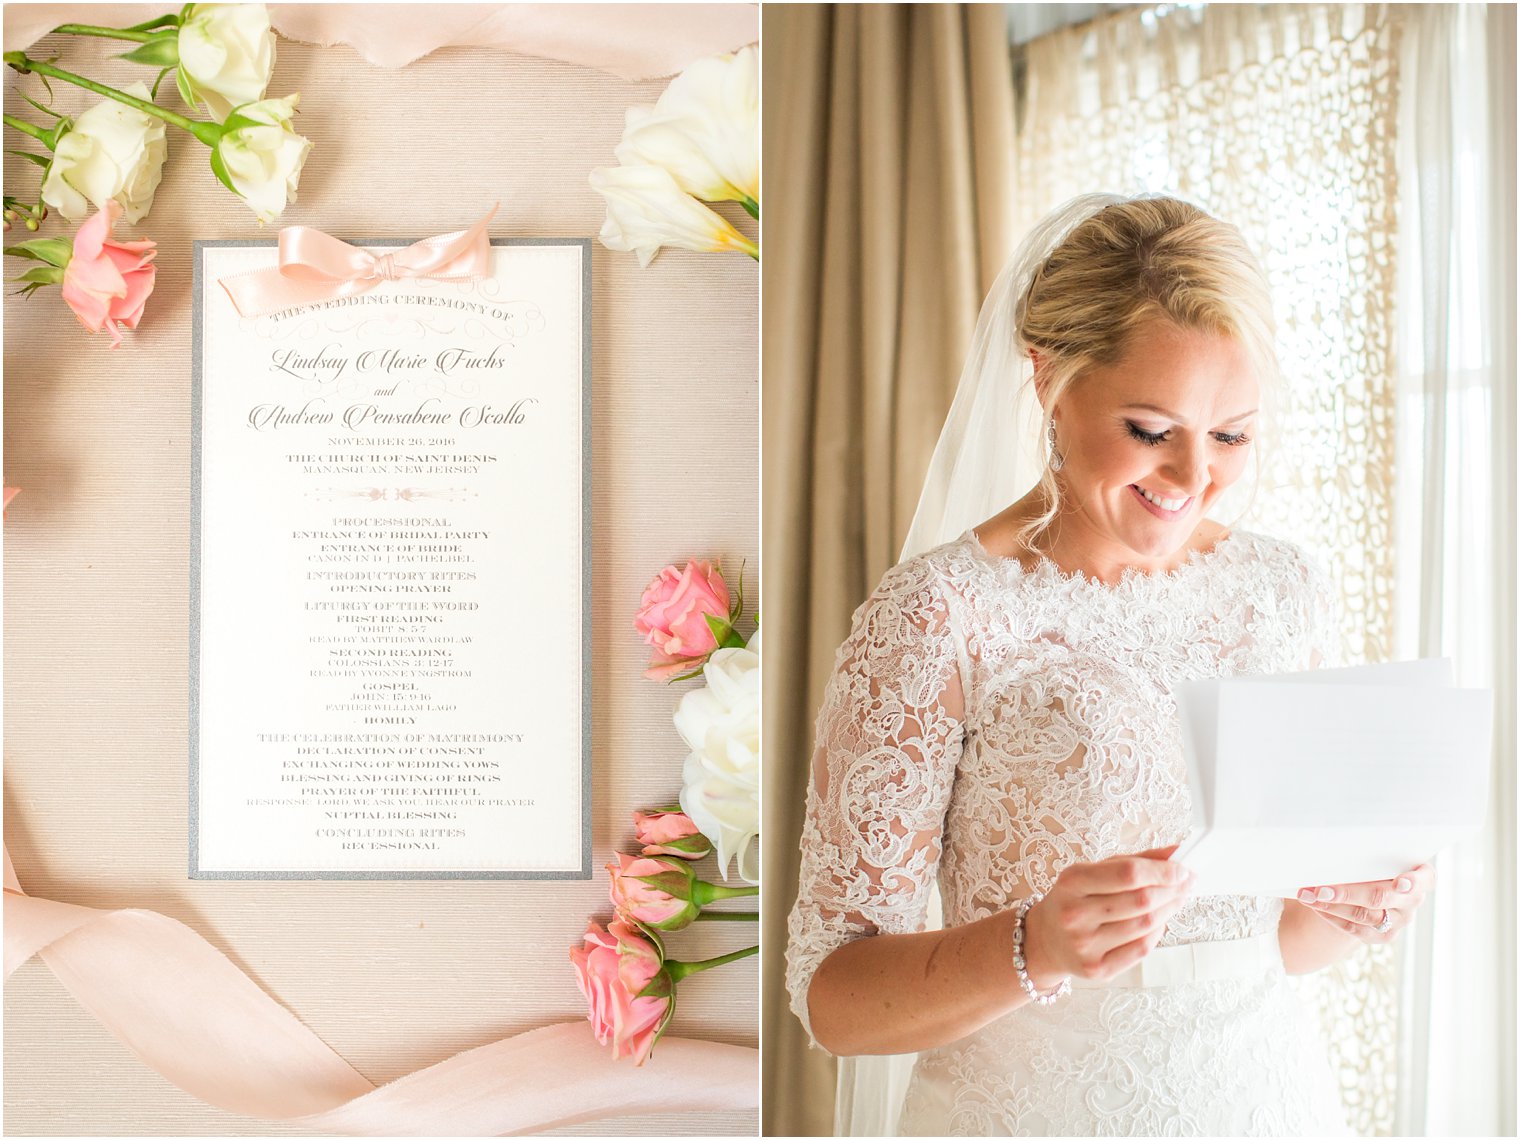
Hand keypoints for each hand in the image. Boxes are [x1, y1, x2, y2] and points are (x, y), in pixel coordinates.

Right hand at [1022, 845, 1194, 985]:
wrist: (1046, 940)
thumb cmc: (1075, 899)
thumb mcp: (1094, 872)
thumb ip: (1134, 861)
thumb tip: (1175, 852)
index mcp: (1072, 882)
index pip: (1128, 874)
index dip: (1162, 871)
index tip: (1182, 869)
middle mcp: (1075, 914)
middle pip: (1141, 901)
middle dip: (1172, 890)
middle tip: (1186, 883)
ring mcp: (1085, 945)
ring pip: (1145, 925)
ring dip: (1169, 910)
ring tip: (1177, 899)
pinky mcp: (1097, 969)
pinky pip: (1141, 949)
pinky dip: (1157, 932)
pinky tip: (1160, 921)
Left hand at [1296, 863, 1434, 942]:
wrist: (1362, 883)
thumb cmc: (1369, 860)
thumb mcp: (1372, 851)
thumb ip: (1365, 850)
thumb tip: (1333, 839)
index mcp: (1420, 874)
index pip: (1424, 878)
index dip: (1412, 881)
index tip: (1399, 883)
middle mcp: (1413, 899)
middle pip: (1383, 897)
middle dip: (1349, 893)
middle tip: (1321, 889)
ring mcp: (1400, 919)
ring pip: (1366, 915)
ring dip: (1332, 905)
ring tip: (1307, 895)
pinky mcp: (1384, 935)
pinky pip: (1357, 930)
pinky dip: (1333, 917)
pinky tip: (1316, 906)